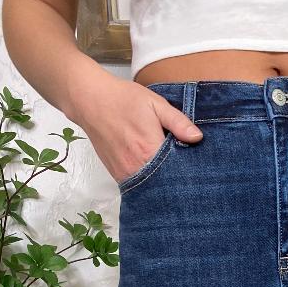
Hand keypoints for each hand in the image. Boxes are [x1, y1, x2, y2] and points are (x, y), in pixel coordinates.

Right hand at [67, 70, 202, 184]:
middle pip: (165, 184)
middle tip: (186, 175)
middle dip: (177, 182)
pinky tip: (154, 174)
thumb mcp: (155, 104)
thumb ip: (178, 122)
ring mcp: (125, 174)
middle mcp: (137, 167)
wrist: (90, 101)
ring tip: (171, 175)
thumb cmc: (123, 99)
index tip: (196, 171)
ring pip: (151, 187)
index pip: (177, 172)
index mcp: (150, 150)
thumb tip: (197, 137)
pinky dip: (148, 182)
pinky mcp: (117, 175)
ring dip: (161, 184)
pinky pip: (138, 185)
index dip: (188, 172)